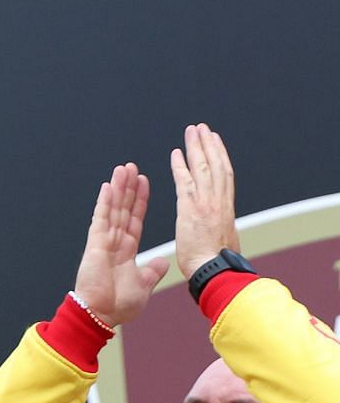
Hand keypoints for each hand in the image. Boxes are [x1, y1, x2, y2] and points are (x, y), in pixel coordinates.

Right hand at [72, 163, 169, 327]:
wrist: (102, 315)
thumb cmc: (118, 305)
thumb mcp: (144, 285)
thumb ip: (152, 271)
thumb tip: (163, 261)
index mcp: (127, 250)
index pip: (135, 219)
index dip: (140, 201)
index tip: (145, 183)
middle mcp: (115, 241)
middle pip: (123, 208)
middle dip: (129, 188)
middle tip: (132, 168)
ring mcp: (104, 241)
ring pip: (113, 209)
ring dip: (118, 188)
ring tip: (123, 169)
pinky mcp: (95, 244)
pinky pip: (101, 219)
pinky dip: (104, 203)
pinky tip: (108, 187)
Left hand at [172, 123, 240, 277]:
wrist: (215, 274)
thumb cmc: (217, 267)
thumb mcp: (224, 245)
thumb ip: (219, 234)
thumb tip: (220, 237)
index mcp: (226, 211)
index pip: (225, 177)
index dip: (221, 158)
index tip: (216, 143)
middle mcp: (219, 203)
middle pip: (216, 166)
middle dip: (210, 145)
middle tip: (203, 128)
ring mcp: (206, 204)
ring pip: (204, 168)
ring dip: (197, 147)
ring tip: (193, 130)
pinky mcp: (191, 209)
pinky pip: (185, 181)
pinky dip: (181, 166)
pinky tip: (176, 152)